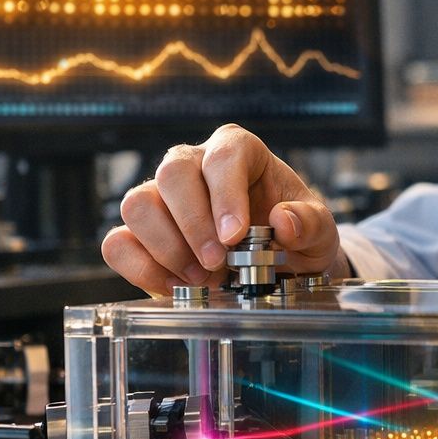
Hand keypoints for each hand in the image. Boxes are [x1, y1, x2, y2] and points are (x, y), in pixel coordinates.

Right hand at [101, 123, 345, 295]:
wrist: (280, 266)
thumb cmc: (297, 236)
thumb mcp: (319, 232)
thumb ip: (311, 223)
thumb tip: (284, 221)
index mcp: (238, 151)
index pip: (223, 155)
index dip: (226, 194)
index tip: (236, 235)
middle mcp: (193, 164)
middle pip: (172, 173)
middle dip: (193, 225)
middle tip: (218, 265)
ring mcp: (161, 197)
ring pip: (137, 204)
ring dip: (168, 248)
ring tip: (204, 279)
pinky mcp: (141, 234)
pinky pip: (118, 243)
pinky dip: (142, 268)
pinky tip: (176, 286)